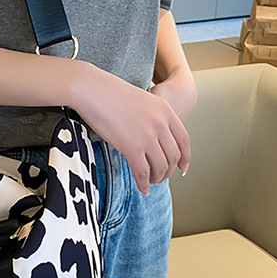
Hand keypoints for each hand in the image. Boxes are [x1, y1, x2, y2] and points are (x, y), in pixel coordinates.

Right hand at [70, 63, 190, 195]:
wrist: (91, 89)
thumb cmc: (107, 92)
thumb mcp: (140, 100)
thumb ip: (151, 117)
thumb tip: (149, 137)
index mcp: (165, 110)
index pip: (183, 140)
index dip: (185, 157)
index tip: (182, 167)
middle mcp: (161, 124)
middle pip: (173, 156)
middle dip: (168, 171)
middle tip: (160, 177)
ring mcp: (147, 136)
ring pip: (161, 167)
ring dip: (157, 178)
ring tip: (150, 182)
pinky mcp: (132, 147)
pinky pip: (143, 172)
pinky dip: (144, 183)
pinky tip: (143, 188)